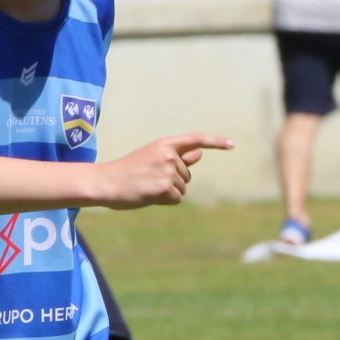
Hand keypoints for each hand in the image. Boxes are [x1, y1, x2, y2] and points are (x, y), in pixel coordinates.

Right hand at [95, 133, 230, 209]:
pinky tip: (149, 195)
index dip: (215, 142)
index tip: (232, 145)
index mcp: (164, 144)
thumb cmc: (129, 171)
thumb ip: (177, 156)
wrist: (107, 183)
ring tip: (147, 186)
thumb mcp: (152, 157)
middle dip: (173, 181)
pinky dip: (165, 201)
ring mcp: (168, 171)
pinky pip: (177, 198)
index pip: (196, 139)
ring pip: (182, 188)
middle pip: (187, 175)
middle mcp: (168, 155)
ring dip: (168, 192)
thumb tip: (199, 153)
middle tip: (149, 180)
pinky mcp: (166, 187)